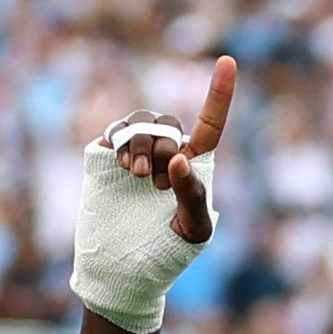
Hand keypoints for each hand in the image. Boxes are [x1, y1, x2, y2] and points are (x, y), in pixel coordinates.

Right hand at [106, 54, 235, 245]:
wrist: (121, 272)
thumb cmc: (166, 255)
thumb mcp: (193, 231)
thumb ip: (192, 195)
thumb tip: (178, 157)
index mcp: (193, 168)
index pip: (210, 125)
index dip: (219, 94)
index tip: (228, 61)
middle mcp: (164, 155)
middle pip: (168, 125)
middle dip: (161, 148)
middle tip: (151, 184)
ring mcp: (133, 154)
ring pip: (141, 123)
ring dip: (140, 144)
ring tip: (135, 176)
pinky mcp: (104, 157)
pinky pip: (114, 132)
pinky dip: (119, 143)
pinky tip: (119, 168)